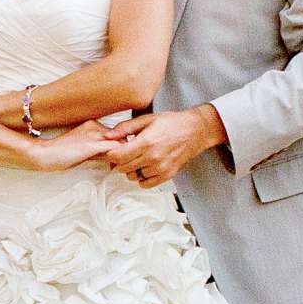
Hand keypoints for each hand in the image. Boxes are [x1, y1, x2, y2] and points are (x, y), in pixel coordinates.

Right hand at [31, 119, 117, 171]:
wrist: (46, 154)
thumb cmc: (61, 154)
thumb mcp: (83, 149)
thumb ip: (98, 150)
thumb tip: (112, 157)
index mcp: (92, 124)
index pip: (115, 133)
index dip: (119, 146)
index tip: (116, 158)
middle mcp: (95, 126)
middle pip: (121, 137)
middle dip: (123, 151)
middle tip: (119, 164)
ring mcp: (94, 134)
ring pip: (121, 142)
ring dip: (122, 155)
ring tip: (117, 167)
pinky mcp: (92, 145)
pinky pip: (115, 148)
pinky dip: (118, 158)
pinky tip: (112, 167)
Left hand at [106, 107, 225, 187]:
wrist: (195, 131)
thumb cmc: (171, 123)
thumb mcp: (147, 119)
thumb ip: (125, 128)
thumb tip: (108, 135)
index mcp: (146, 142)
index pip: (117, 156)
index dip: (111, 154)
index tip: (114, 149)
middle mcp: (152, 158)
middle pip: (123, 168)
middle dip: (119, 161)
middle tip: (124, 153)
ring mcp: (160, 168)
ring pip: (133, 176)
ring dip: (131, 169)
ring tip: (138, 158)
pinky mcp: (167, 175)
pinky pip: (145, 184)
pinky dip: (142, 178)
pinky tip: (145, 166)